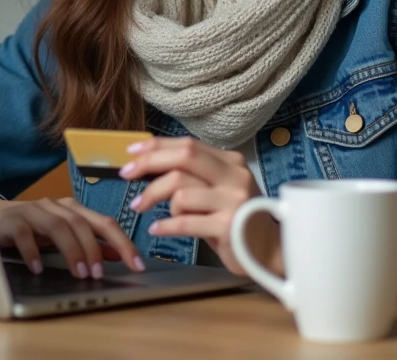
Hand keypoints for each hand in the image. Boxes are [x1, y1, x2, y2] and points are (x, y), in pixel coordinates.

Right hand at [0, 197, 145, 278]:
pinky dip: (33, 251)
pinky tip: (38, 268)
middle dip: (94, 248)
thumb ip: (89, 242)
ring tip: (79, 273)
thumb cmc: (31, 228)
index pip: (105, 222)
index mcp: (72, 210)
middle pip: (82, 223)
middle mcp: (55, 206)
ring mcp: (33, 211)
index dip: (123, 243)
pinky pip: (24, 234)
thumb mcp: (63, 235)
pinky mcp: (11, 221)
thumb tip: (117, 253)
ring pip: (58, 225)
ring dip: (71, 250)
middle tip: (99, 274)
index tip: (137, 265)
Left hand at [119, 137, 280, 275]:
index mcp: (231, 162)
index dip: (156, 146)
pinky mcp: (228, 227)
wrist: (270, 251)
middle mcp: (234, 177)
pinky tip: (156, 229)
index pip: (188, 145)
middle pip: (183, 158)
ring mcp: (232, 201)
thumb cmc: (236, 220)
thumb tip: (150, 163)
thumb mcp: (219, 190)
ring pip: (181, 190)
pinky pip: (185, 221)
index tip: (131, 153)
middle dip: (149, 164)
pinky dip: (165, 225)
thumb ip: (193, 175)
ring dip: (155, 199)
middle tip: (126, 175)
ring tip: (146, 210)